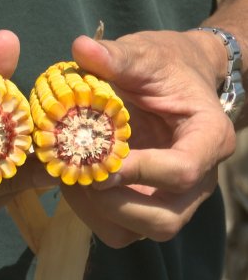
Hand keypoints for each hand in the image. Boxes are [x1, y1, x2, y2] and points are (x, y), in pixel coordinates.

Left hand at [63, 30, 235, 247]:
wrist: (176, 81)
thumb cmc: (165, 67)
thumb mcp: (145, 54)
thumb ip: (117, 55)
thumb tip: (80, 48)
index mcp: (207, 138)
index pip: (182, 170)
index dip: (136, 171)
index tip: (94, 158)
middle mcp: (198, 179)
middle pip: (164, 220)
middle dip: (113, 204)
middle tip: (79, 174)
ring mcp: (173, 197)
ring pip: (140, 232)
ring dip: (98, 213)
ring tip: (72, 177)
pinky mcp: (149, 204)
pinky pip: (121, 229)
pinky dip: (93, 215)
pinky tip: (76, 182)